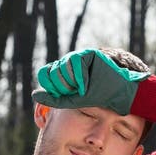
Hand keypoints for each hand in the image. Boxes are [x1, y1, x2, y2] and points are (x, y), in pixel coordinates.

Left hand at [34, 48, 149, 114]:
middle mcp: (71, 64)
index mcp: (66, 74)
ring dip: (72, 83)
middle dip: (63, 86)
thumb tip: (35, 95)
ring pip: (62, 67)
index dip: (52, 87)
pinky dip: (80, 77)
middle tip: (77, 93)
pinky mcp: (88, 53)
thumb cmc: (101, 99)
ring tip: (84, 89)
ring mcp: (79, 57)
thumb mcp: (74, 101)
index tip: (65, 95)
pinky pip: (75, 63)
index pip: (46, 75)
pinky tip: (87, 85)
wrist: (120, 95)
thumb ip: (55, 98)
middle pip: (52, 71)